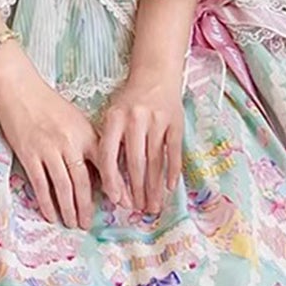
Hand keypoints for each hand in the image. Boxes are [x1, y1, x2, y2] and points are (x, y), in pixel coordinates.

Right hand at [0, 45, 101, 228]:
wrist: (20, 88)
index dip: (115, 187)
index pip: (105, 165)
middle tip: (89, 224)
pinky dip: (46, 202)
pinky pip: (40, 183)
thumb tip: (101, 171)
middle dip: (87, 206)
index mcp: (86, 134)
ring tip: (72, 224)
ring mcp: (48, 150)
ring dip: (69, 209)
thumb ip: (89, 143)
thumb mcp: (77, 120)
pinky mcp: (29, 154)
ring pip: (63, 187)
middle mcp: (70, 143)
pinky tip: (50, 214)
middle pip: (83, 182)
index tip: (121, 203)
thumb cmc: (49, 104)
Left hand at [97, 62, 183, 219]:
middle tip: (140, 210)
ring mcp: (158, 121)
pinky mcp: (176, 123)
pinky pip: (174, 152)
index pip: (109, 156)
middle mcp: (135, 120)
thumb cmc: (129, 101)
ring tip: (154, 206)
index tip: (117, 200)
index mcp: (114, 119)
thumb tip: (109, 182)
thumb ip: (109, 142)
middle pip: (135, 162)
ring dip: (155, 186)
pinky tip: (171, 188)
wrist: (155, 74)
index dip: (112, 180)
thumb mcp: (112, 115)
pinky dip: (172, 171)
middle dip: (137, 190)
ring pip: (156, 160)